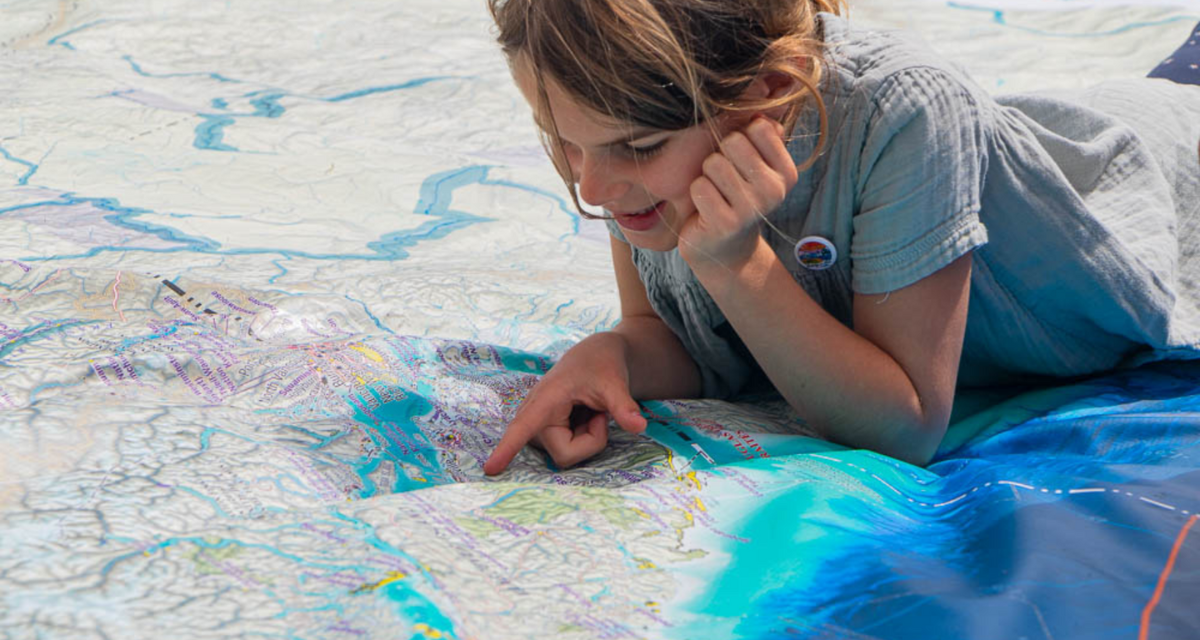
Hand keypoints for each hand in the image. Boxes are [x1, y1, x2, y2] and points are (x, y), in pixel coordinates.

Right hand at [483, 333, 647, 474]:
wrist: (597, 357)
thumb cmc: (601, 365)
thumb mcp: (616, 382)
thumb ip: (623, 406)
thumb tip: (638, 426)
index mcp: (546, 399)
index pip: (524, 427)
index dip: (507, 448)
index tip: (490, 469)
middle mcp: (535, 416)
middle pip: (565, 454)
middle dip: (591, 441)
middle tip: (600, 414)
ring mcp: (538, 428)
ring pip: (567, 455)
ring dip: (587, 439)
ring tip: (590, 412)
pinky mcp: (544, 434)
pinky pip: (568, 451)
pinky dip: (584, 438)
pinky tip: (584, 417)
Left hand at [679, 115, 797, 270]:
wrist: (725, 248)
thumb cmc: (736, 197)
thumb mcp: (755, 166)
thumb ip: (762, 136)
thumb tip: (761, 107)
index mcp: (786, 172)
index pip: (758, 127)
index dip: (739, 138)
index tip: (739, 161)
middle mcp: (774, 190)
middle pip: (732, 141)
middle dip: (720, 156)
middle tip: (724, 181)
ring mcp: (752, 209)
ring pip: (713, 163)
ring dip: (707, 176)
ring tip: (716, 194)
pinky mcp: (725, 223)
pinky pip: (699, 187)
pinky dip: (697, 194)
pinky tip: (706, 209)